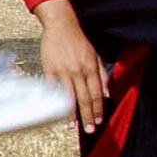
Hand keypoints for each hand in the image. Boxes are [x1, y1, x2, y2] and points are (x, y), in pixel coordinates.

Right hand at [32, 0, 106, 133]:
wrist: (61, 26)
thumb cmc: (79, 41)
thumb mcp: (95, 56)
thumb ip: (102, 75)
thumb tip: (107, 94)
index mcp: (90, 68)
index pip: (96, 94)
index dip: (98, 109)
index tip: (98, 121)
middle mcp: (78, 71)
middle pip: (84, 98)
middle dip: (87, 116)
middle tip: (89, 130)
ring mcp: (63, 71)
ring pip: (69, 96)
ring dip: (71, 113)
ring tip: (73, 126)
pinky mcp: (49, 69)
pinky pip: (53, 88)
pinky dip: (55, 100)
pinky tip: (56, 111)